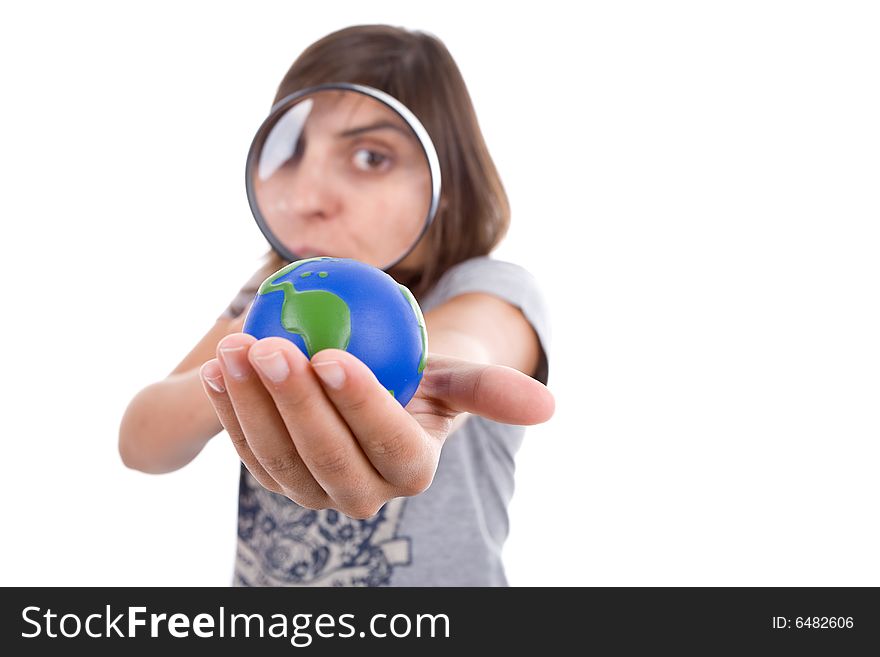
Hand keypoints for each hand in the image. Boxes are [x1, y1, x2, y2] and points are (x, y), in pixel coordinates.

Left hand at [199, 333, 553, 518]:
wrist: (379, 392)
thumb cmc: (421, 377)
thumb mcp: (454, 375)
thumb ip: (490, 389)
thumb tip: (549, 406)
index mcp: (412, 471)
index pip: (388, 444)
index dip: (360, 405)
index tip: (332, 354)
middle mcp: (364, 496)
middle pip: (327, 457)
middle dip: (294, 404)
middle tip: (269, 345)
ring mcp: (315, 493)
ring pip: (279, 458)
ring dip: (251, 404)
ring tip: (234, 346)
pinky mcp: (278, 478)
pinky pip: (249, 450)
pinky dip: (230, 410)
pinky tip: (217, 366)